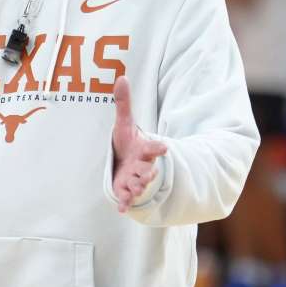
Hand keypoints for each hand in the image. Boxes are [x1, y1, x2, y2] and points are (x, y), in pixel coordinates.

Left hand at [111, 76, 167, 212]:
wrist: (124, 163)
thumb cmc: (126, 143)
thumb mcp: (124, 124)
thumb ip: (124, 104)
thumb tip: (121, 78)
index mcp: (144, 150)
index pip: (153, 148)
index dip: (158, 148)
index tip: (164, 147)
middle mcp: (142, 166)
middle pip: (147, 169)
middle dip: (148, 172)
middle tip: (150, 173)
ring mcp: (135, 179)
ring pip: (139, 184)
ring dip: (137, 187)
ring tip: (135, 189)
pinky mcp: (126, 189)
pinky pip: (127, 197)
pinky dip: (125, 203)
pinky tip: (121, 208)